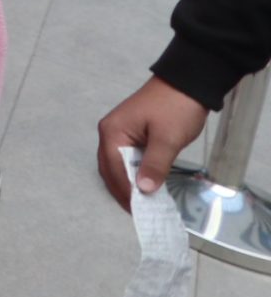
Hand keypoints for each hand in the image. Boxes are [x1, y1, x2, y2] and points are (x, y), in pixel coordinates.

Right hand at [96, 77, 210, 209]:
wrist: (187, 82)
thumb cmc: (175, 109)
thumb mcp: (167, 139)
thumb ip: (155, 165)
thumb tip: (144, 190)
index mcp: (113, 132)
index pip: (114, 170)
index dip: (126, 193)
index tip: (139, 213)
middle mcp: (109, 132)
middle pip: (109, 169)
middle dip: (122, 191)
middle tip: (139, 212)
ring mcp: (118, 131)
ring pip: (115, 165)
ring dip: (125, 183)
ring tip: (141, 203)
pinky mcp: (130, 132)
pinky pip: (125, 159)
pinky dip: (131, 173)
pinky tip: (143, 184)